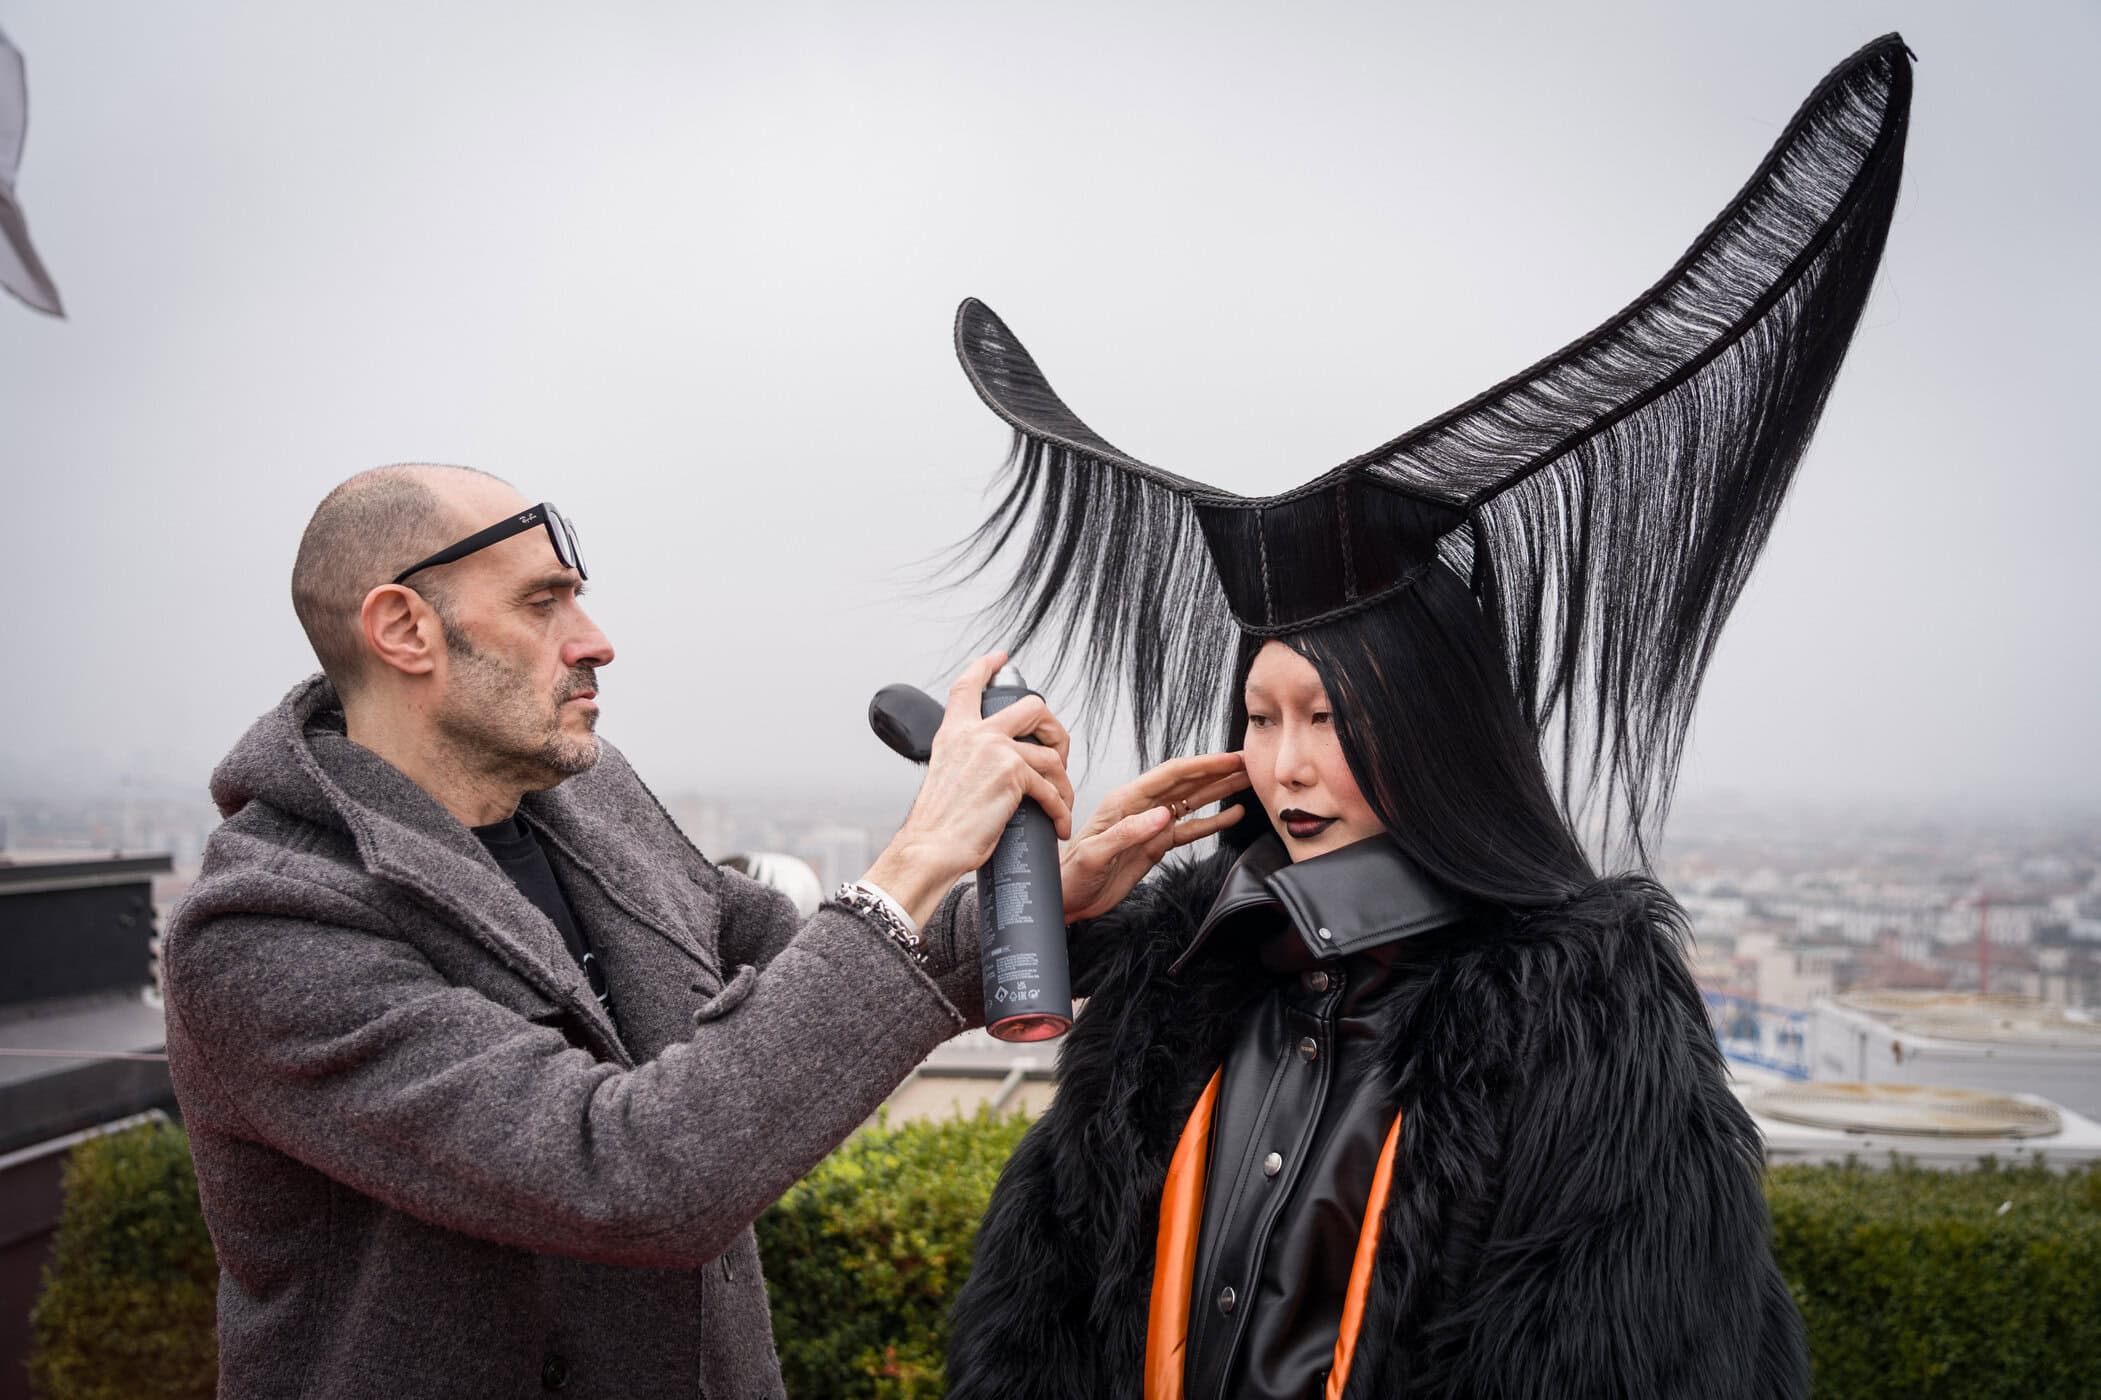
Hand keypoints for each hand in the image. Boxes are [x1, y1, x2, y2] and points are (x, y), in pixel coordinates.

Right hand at [863, 651, 1075, 926]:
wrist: (930, 848)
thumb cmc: (938, 825)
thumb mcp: (946, 777)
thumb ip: (968, 760)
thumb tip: (992, 768)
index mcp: (954, 733)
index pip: (969, 686)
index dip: (986, 666)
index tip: (1000, 656)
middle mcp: (975, 734)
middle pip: (1033, 707)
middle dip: (1054, 729)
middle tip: (1056, 753)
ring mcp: (996, 750)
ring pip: (1051, 755)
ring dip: (1063, 784)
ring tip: (1060, 805)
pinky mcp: (1013, 775)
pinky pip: (1052, 789)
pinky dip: (1060, 810)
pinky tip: (1058, 824)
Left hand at [1059, 752, 1247, 922]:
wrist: (1066, 899)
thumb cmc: (1070, 875)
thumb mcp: (1094, 855)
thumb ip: (1127, 833)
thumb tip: (1162, 815)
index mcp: (1125, 802)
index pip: (1171, 775)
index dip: (1203, 765)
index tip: (1230, 759)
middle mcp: (1141, 807)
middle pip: (1187, 782)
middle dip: (1219, 771)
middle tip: (1249, 763)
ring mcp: (1151, 825)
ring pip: (1192, 801)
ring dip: (1220, 790)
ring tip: (1247, 781)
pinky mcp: (1156, 843)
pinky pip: (1189, 828)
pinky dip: (1212, 821)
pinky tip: (1232, 814)